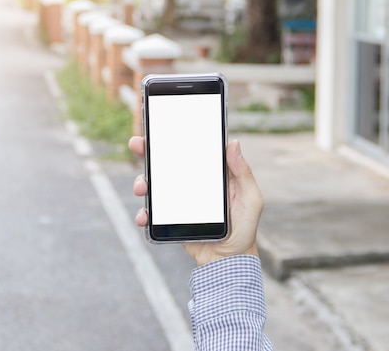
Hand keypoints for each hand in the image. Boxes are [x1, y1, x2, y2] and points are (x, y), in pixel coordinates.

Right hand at [129, 136, 263, 266]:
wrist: (228, 260)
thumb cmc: (244, 228)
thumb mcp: (251, 199)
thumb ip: (243, 173)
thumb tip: (233, 143)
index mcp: (210, 175)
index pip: (190, 150)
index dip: (174, 137)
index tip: (160, 127)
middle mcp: (191, 184)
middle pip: (166, 163)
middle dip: (148, 151)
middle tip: (137, 144)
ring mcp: (178, 201)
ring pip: (154, 185)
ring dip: (142, 182)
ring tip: (142, 187)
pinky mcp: (170, 219)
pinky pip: (152, 212)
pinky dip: (143, 212)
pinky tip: (143, 216)